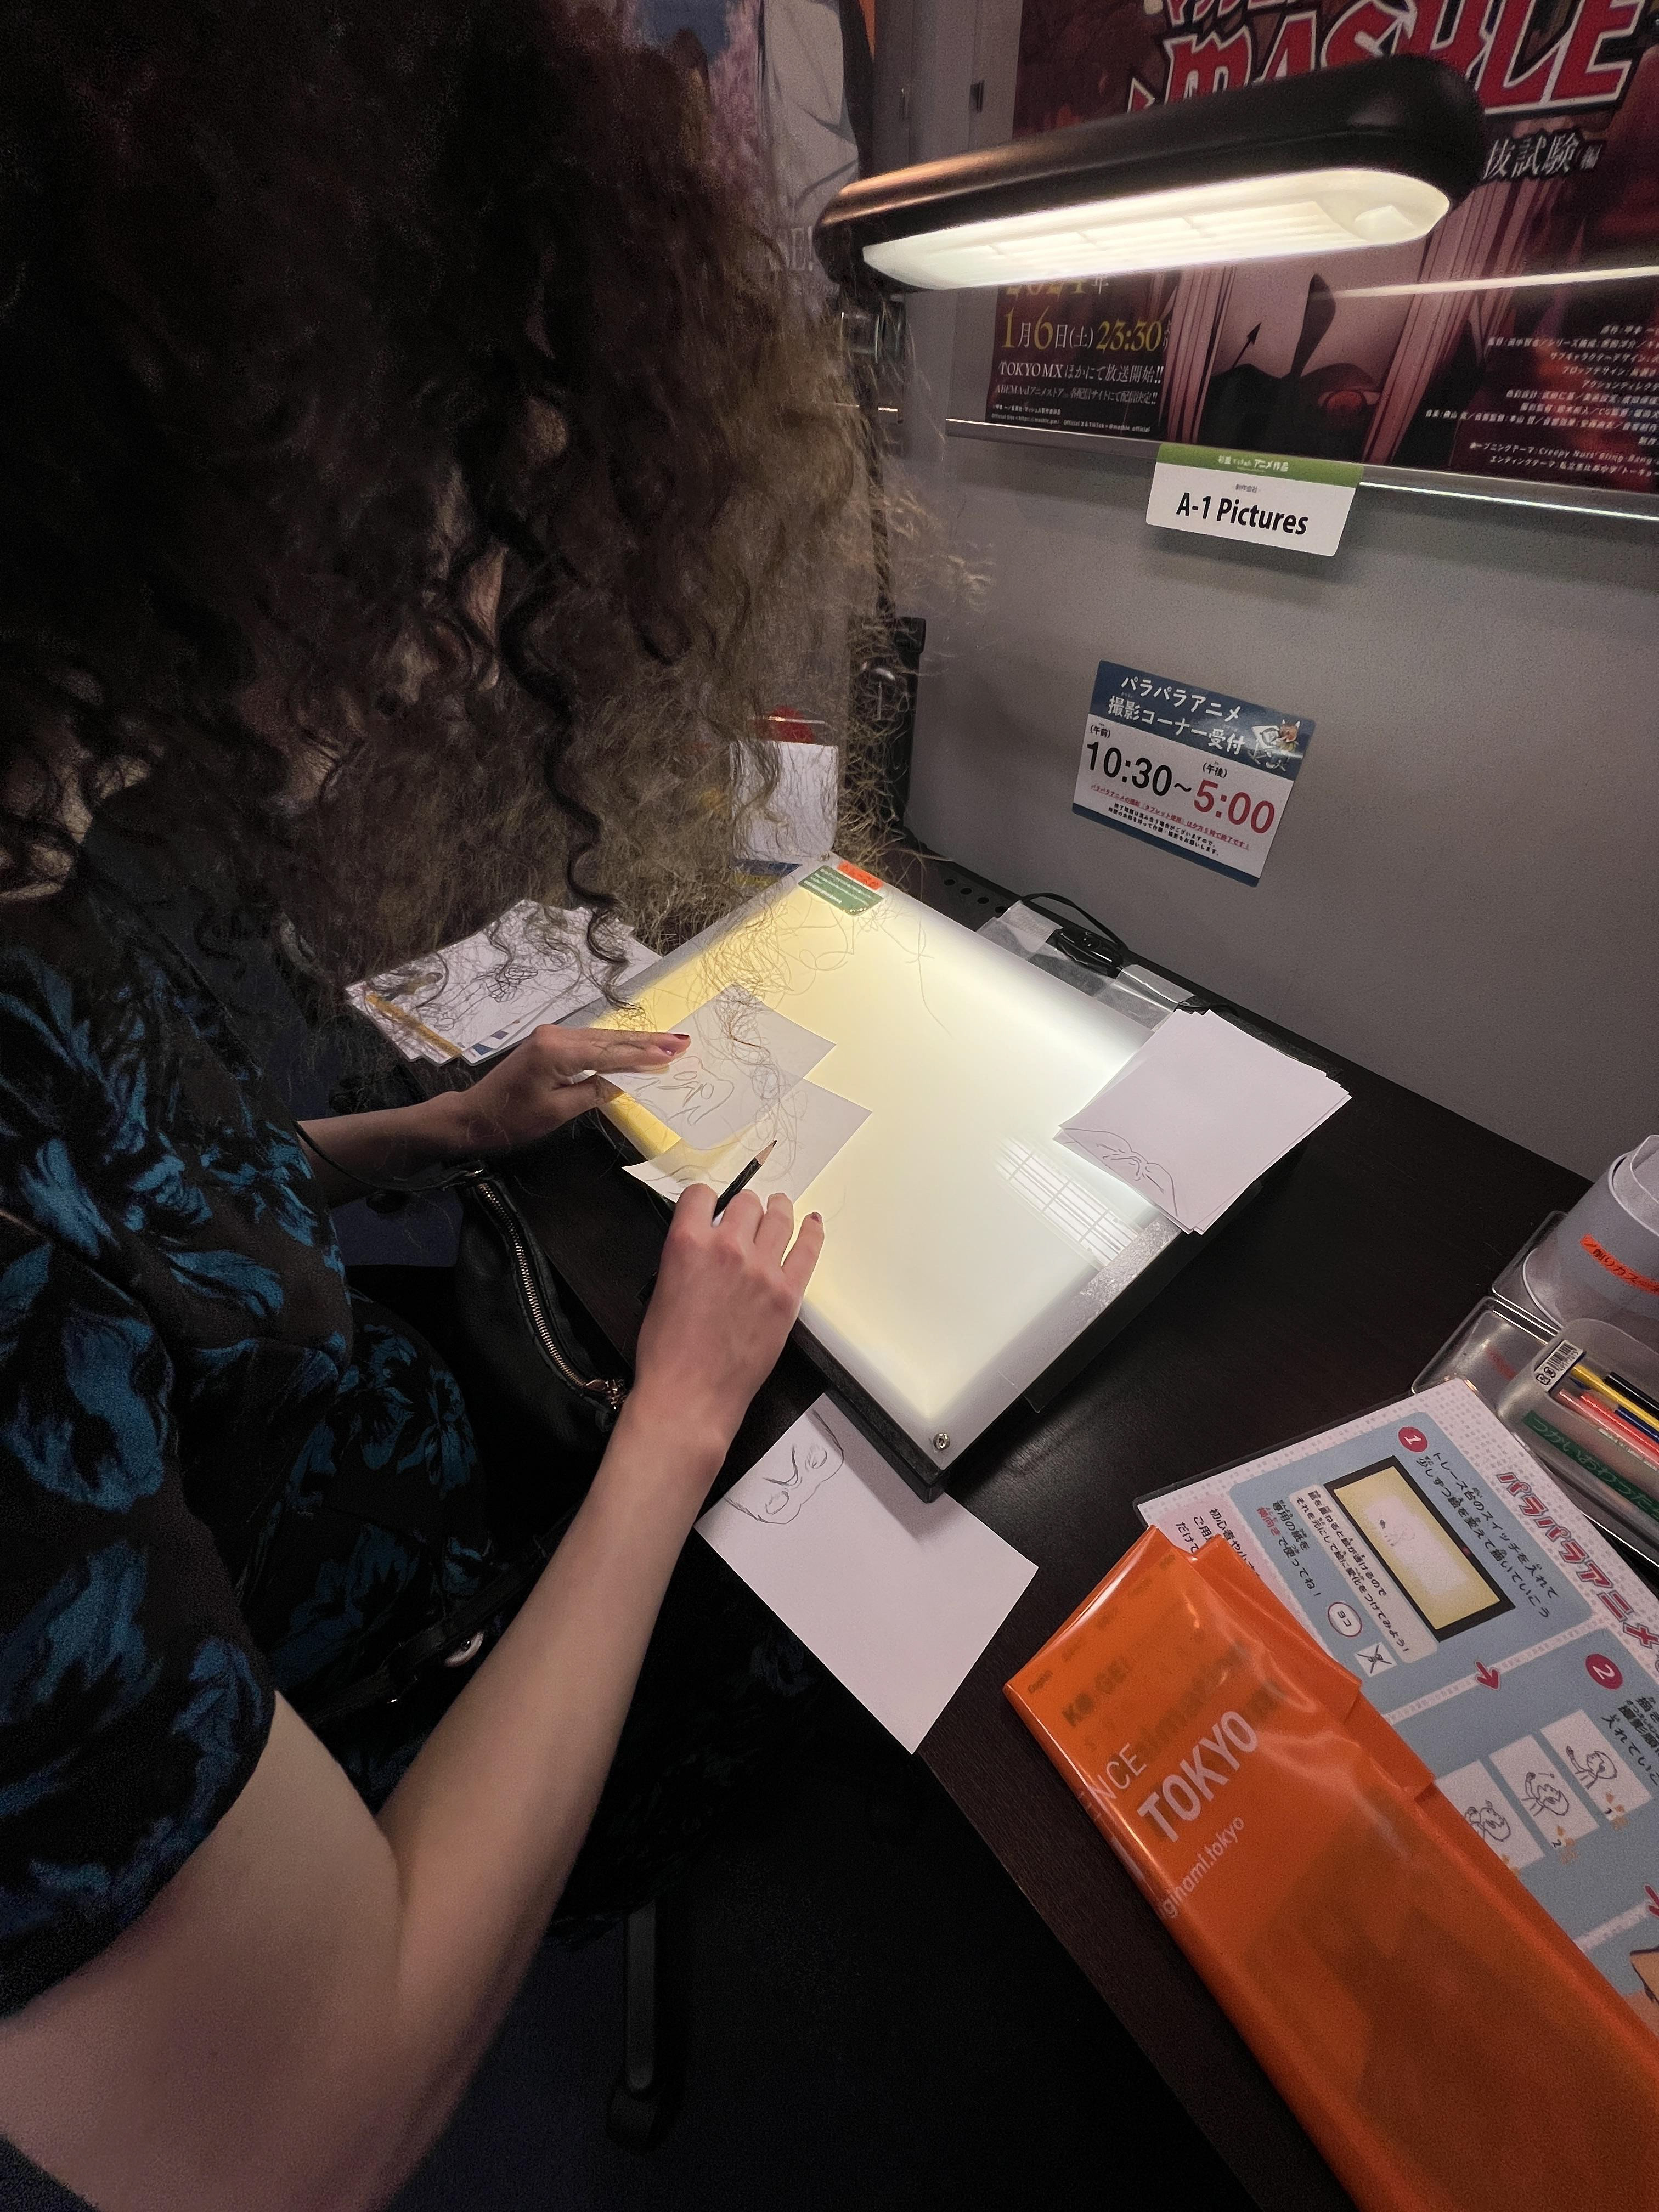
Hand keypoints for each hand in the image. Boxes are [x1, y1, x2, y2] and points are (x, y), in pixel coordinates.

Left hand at [442, 1026, 689, 1155]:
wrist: (474, 1115)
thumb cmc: (513, 1120)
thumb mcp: (558, 1111)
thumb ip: (594, 1092)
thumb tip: (624, 1080)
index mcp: (557, 1052)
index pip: (611, 1053)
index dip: (645, 1054)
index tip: (674, 1052)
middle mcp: (556, 1036)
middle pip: (610, 1039)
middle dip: (647, 1041)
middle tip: (681, 1041)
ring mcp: (551, 1036)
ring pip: (602, 1038)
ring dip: (634, 1042)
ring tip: (666, 1042)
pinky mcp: (548, 1043)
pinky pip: (589, 1042)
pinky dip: (613, 1046)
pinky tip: (633, 1047)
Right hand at [628, 1185, 823, 1472]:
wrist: (690, 1395)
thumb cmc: (667, 1352)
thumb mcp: (662, 1288)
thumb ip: (686, 1256)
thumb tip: (705, 1244)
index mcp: (687, 1244)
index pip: (701, 1195)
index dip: (706, 1199)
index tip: (712, 1206)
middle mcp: (728, 1249)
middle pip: (746, 1203)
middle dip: (743, 1207)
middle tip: (745, 1216)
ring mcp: (763, 1271)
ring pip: (778, 1218)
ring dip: (777, 1209)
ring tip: (780, 1206)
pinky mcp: (788, 1294)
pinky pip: (808, 1250)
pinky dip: (811, 1231)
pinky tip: (812, 1223)